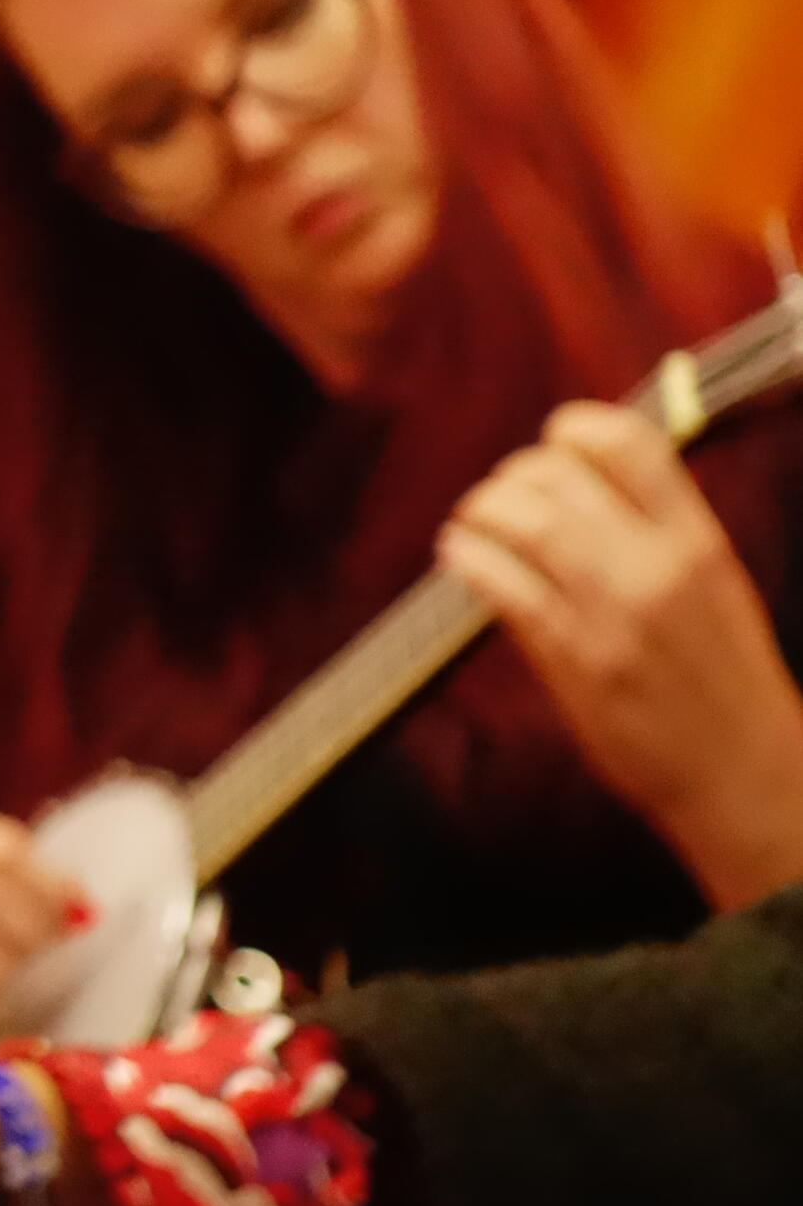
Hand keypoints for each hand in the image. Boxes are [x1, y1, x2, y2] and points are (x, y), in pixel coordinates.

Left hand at [442, 401, 802, 907]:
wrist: (746, 776)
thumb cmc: (724, 678)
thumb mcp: (714, 586)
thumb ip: (658, 528)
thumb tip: (583, 473)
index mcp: (698, 542)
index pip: (629, 442)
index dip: (575, 429)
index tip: (555, 445)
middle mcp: (656, 568)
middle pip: (557, 476)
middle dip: (515, 476)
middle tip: (505, 496)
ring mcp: (612, 615)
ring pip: (523, 522)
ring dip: (481, 511)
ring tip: (472, 523)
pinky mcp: (573, 661)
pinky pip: (501, 586)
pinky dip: (468, 558)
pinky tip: (460, 557)